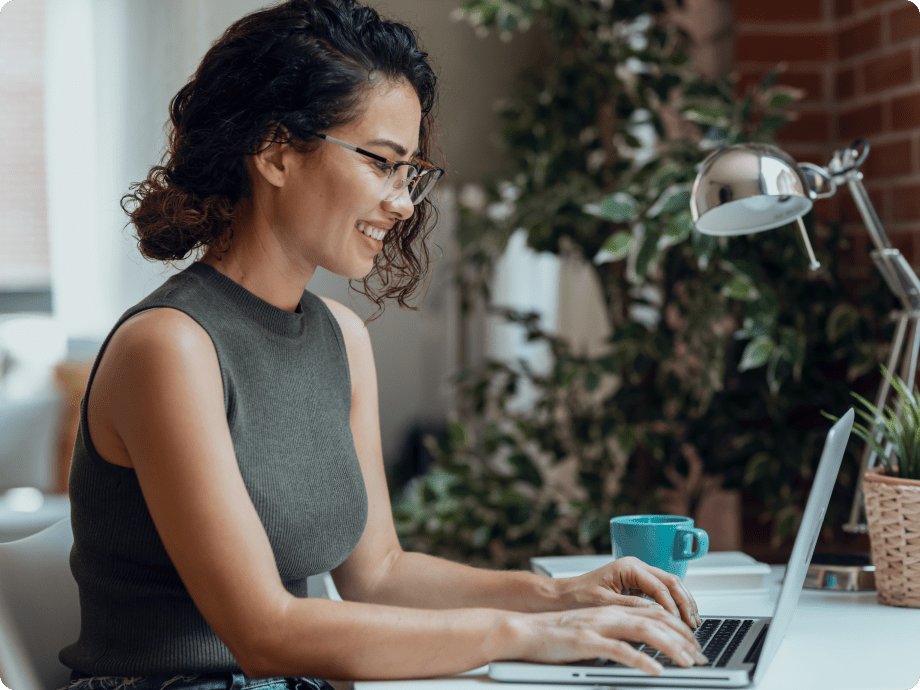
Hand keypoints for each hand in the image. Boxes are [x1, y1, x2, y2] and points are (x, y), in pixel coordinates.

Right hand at [517, 604, 706, 675]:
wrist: (524, 630)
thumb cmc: (556, 634)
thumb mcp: (593, 629)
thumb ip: (616, 633)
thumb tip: (643, 647)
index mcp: (611, 609)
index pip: (654, 611)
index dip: (679, 626)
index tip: (695, 644)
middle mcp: (609, 613)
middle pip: (655, 618)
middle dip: (683, 637)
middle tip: (701, 656)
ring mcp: (598, 625)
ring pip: (643, 631)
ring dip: (670, 647)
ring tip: (688, 663)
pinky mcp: (586, 641)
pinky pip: (619, 650)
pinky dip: (640, 660)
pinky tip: (655, 671)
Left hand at [553, 556, 701, 629]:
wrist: (563, 596)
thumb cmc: (577, 597)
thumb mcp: (604, 603)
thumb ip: (630, 606)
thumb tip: (656, 611)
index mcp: (628, 567)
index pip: (660, 586)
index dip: (672, 606)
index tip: (679, 623)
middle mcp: (635, 566)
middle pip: (671, 581)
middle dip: (685, 602)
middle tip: (694, 623)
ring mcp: (638, 574)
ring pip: (670, 584)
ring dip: (683, 602)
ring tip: (694, 621)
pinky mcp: (637, 583)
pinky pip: (662, 591)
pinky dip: (674, 603)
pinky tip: (681, 617)